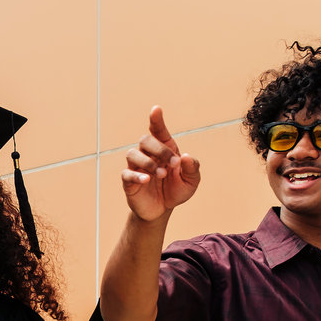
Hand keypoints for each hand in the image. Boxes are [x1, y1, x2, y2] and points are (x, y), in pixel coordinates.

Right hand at [122, 106, 200, 221]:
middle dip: (160, 150)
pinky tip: (147, 180)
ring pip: (133, 153)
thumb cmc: (176, 190)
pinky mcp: (129, 181)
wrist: (162, 210)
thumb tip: (185, 157)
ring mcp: (136, 166)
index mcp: (164, 149)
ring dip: (148, 162)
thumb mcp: (191, 181)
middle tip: (173, 164)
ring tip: (161, 175)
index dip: (156, 119)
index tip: (156, 109)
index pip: (158, 130)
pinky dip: (137, 175)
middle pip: (145, 140)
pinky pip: (127, 173)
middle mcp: (148, 154)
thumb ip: (193, 168)